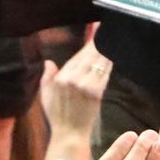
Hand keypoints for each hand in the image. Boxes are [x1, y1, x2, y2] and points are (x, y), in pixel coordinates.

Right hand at [40, 27, 110, 159]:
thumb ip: (47, 76)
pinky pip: (104, 72)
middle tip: (108, 27)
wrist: (70, 133)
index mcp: (61, 76)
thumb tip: (49, 62)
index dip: (90, 40)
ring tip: (113, 36)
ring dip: (107, 49)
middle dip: (100, 40)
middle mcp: (73, 78)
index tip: (96, 27)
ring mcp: (86, 85)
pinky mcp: (97, 92)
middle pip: (91, 54)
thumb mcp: (45, 94)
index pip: (79, 54)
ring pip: (99, 61)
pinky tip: (113, 55)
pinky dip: (109, 62)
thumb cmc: (57, 114)